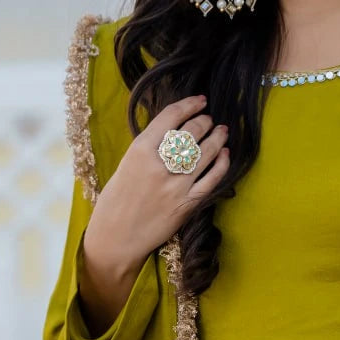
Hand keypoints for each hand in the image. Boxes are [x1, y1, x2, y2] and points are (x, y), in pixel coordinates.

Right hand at [82, 92, 229, 287]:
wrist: (116, 238)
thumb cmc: (114, 202)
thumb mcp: (125, 165)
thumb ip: (147, 149)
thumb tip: (172, 131)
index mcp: (140, 151)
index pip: (170, 117)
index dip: (189, 104)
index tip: (199, 100)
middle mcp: (160, 165)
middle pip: (191, 133)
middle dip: (204, 121)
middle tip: (209, 118)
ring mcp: (176, 185)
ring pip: (205, 153)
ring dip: (217, 138)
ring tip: (222, 130)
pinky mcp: (188, 204)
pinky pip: (212, 180)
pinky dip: (221, 164)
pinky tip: (225, 154)